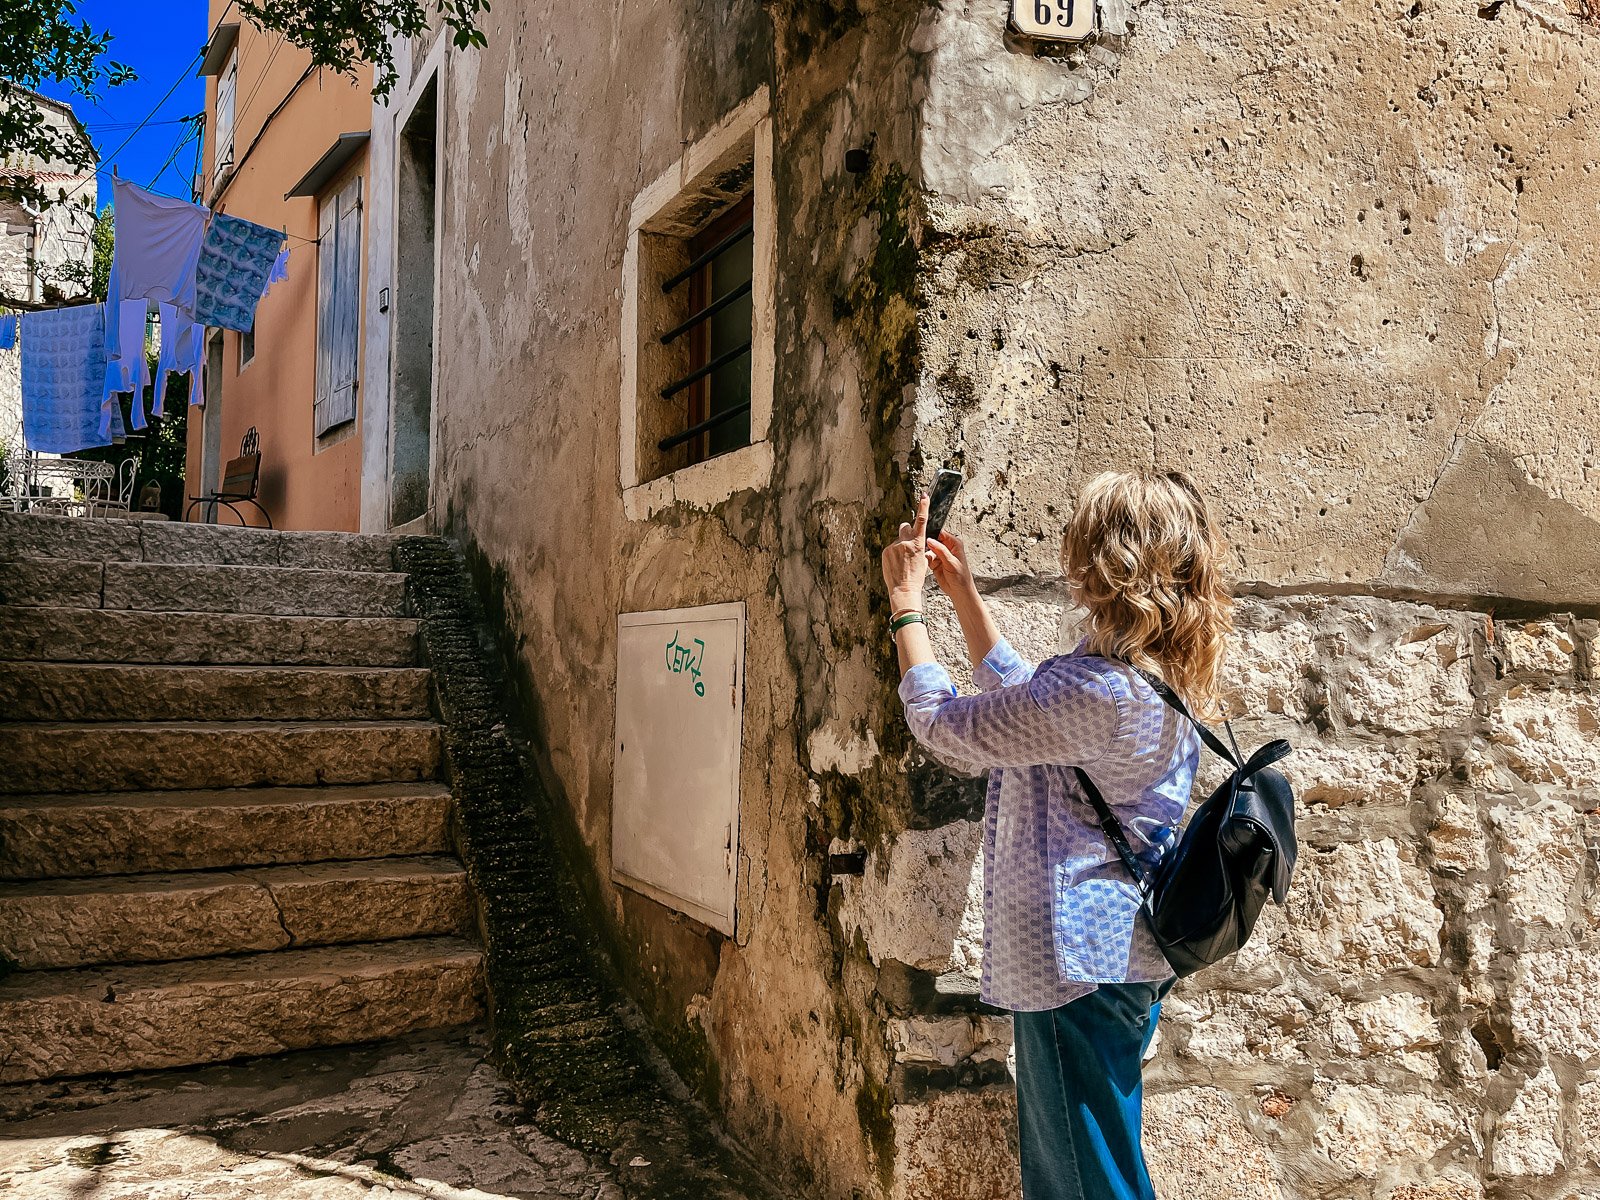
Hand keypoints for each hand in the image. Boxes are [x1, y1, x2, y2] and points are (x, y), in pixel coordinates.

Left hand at [881, 494, 930, 610]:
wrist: (903, 590)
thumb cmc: (916, 578)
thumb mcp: (924, 562)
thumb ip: (920, 549)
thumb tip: (918, 546)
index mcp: (918, 544)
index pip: (921, 521)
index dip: (923, 507)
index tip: (924, 496)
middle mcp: (904, 542)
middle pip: (905, 527)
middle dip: (907, 531)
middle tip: (909, 542)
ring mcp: (893, 547)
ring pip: (898, 540)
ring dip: (900, 546)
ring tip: (902, 562)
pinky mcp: (885, 552)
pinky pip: (891, 548)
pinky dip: (894, 554)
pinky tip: (896, 565)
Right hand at [927, 529, 976, 598]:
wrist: (959, 591)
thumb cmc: (961, 577)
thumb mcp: (951, 562)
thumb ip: (940, 550)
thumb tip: (930, 540)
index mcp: (954, 544)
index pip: (941, 534)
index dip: (933, 534)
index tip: (925, 537)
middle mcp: (947, 548)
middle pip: (933, 541)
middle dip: (928, 545)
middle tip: (925, 550)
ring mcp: (940, 556)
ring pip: (928, 550)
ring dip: (927, 554)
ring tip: (930, 560)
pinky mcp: (935, 563)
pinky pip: (927, 558)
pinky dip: (926, 561)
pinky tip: (930, 565)